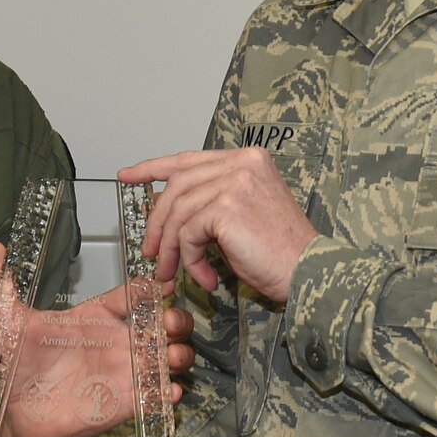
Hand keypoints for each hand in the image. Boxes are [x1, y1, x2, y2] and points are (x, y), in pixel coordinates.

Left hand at [0, 242, 193, 436]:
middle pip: (163, 324)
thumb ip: (2, 284)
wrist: (11, 412)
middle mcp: (116, 342)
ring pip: (170, 359)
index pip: (134, 295)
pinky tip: (165, 391)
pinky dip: (168, 393)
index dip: (152, 288)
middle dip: (176, 321)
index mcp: (94, 318)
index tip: (162, 286)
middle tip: (168, 325)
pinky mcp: (125, 404)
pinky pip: (158, 397)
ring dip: (179, 356)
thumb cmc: (15, 365)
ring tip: (170, 359)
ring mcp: (124, 373)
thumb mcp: (9, 321)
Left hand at [118, 150, 315, 301]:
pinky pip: (189, 234)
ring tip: (172, 274)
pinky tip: (205, 278)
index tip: (128, 175)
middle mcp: (241, 163)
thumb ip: (209, 202)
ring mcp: (235, 182)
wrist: (308, 271)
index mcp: (247, 159)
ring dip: (171, 249)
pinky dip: (190, 260)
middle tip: (150, 251)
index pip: (188, 159)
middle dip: (157, 221)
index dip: (153, 167)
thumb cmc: (279, 251)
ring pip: (178, 212)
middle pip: (177, 185)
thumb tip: (165, 211)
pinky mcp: (227, 207)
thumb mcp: (240, 216)